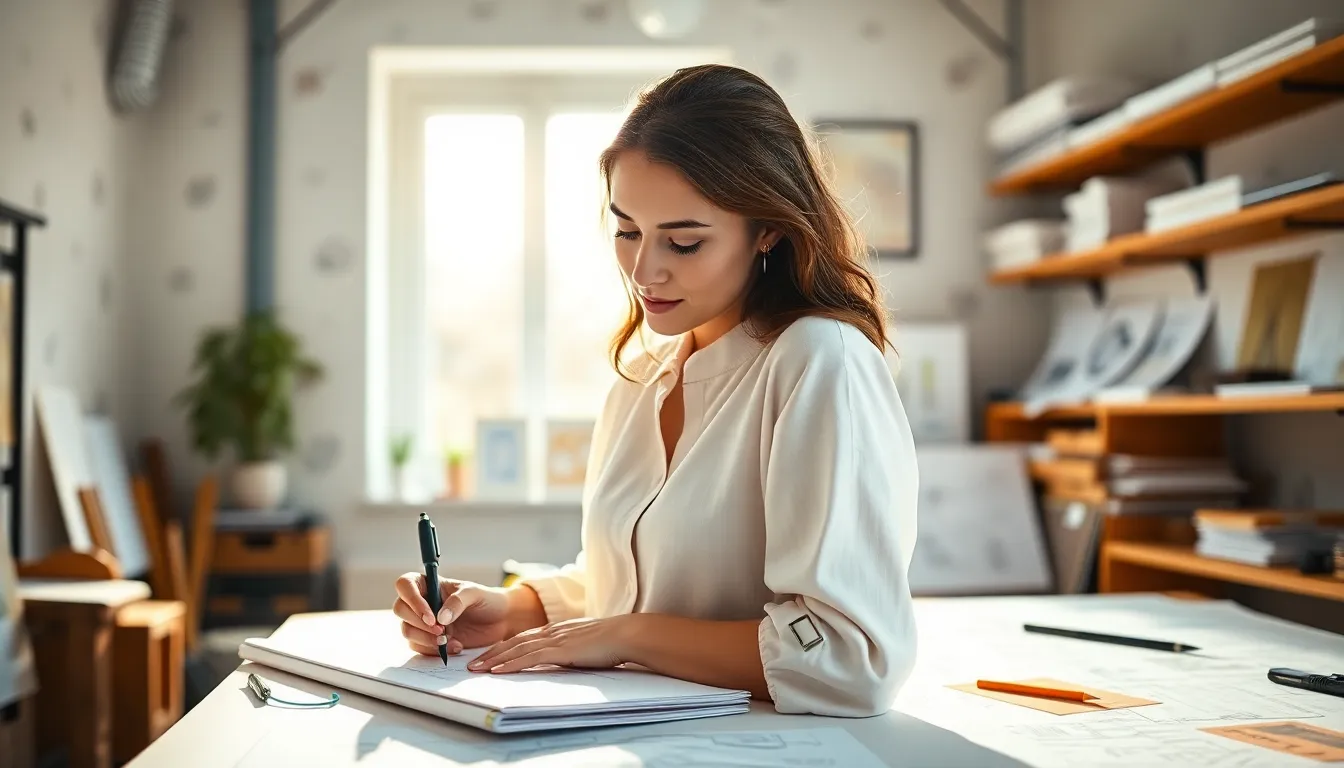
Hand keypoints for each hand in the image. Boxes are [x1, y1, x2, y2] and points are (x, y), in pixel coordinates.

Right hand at [393, 574, 511, 656]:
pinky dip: (434, 650)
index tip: (431, 616)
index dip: (412, 600)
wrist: (500, 621)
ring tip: (449, 641)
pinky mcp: (428, 640)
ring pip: (407, 630)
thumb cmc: (486, 600)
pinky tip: (455, 646)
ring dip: (425, 638)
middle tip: (442, 630)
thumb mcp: (475, 594)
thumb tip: (440, 618)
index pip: (405, 585)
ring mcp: (423, 622)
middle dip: (420, 623)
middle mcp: (421, 602)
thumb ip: (457, 602)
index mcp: (429, 584)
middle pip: (401, 609)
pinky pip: (419, 647)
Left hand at [468, 616, 636, 673]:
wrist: (624, 634)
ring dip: (494, 660)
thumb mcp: (583, 644)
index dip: (503, 647)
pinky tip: (498, 670)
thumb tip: (561, 659)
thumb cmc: (610, 641)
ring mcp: (554, 639)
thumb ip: (569, 650)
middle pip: (513, 642)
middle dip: (490, 654)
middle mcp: (551, 632)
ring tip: (476, 669)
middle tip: (472, 665)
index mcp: (556, 630)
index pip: (522, 638)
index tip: (487, 656)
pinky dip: (511, 664)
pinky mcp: (559, 650)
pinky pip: (529, 658)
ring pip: (516, 649)